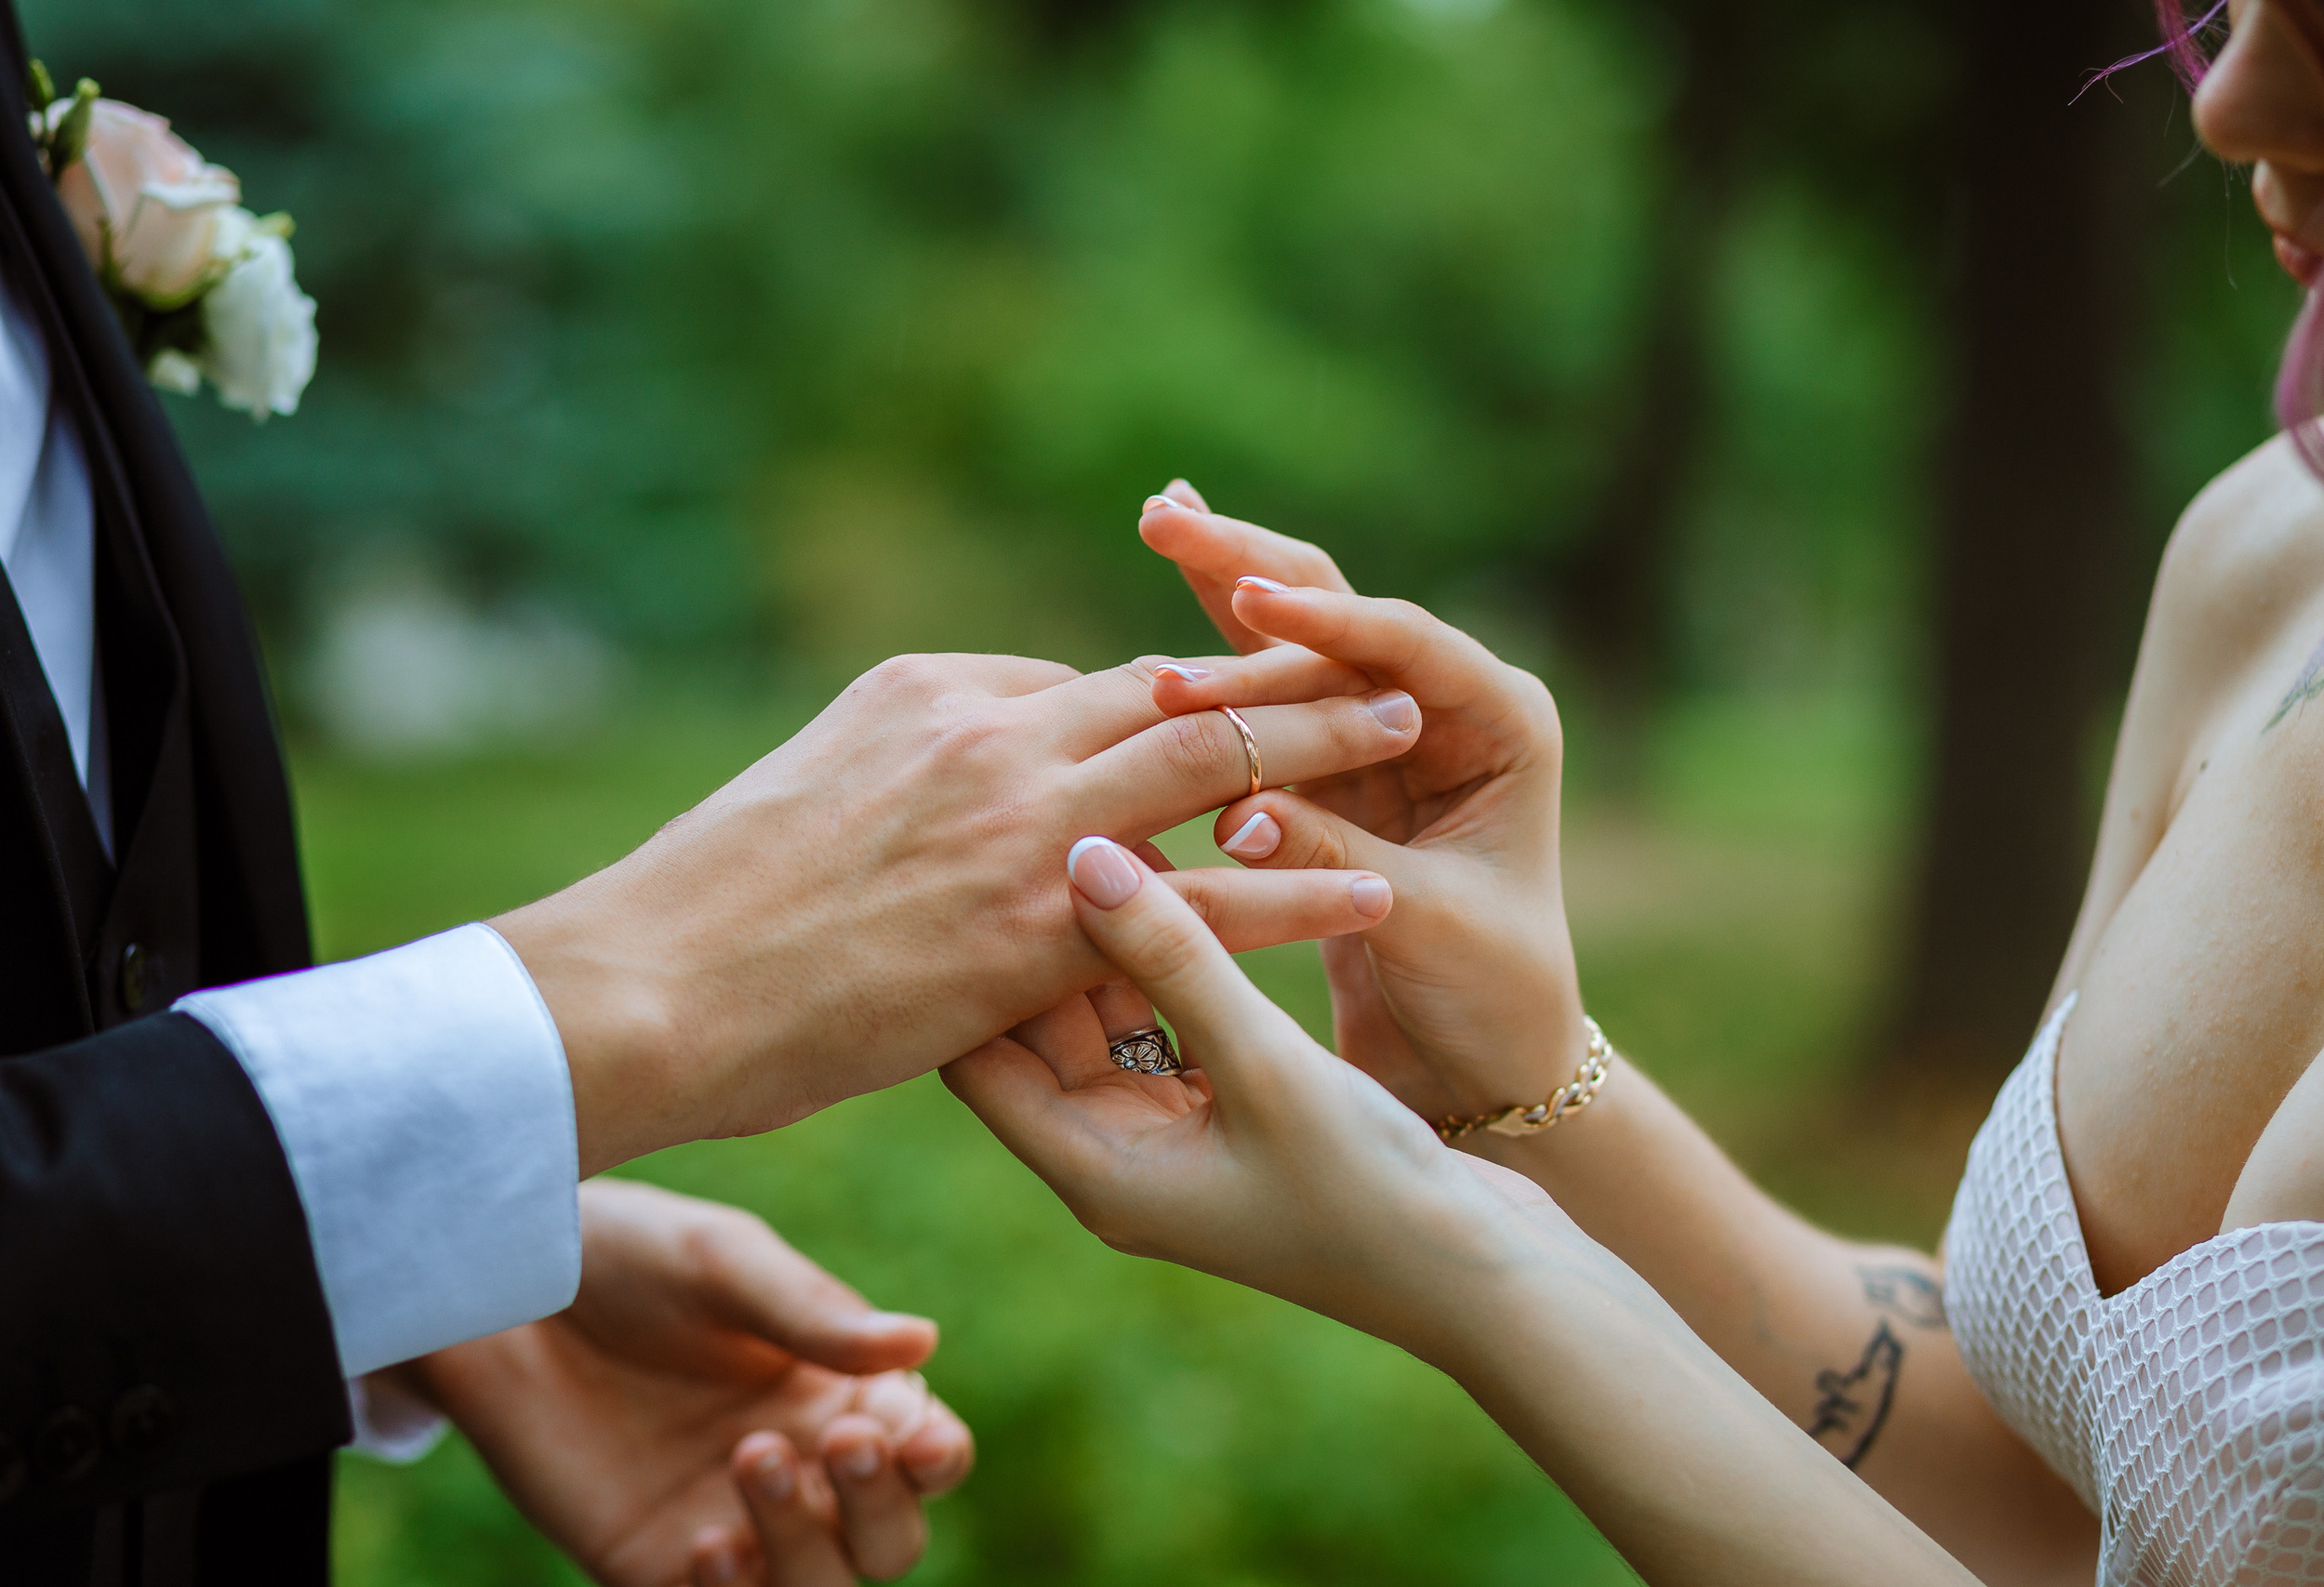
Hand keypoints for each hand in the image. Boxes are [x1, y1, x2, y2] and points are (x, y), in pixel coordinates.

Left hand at [407, 1180, 973, 1585]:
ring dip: (806, 1546)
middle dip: (879, 1507)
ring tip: (752, 1457)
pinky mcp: (652, 1563)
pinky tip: (707, 1545)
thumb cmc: (628, 1255)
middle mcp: (801, 1468)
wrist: (502, 1294)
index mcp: (841, 1391)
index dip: (937, 1457)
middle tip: (838, 1441)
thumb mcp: (723, 1263)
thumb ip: (813, 1313)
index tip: (914, 1436)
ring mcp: (730, 1521)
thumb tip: (923, 1343)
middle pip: (887, 1540)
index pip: (927, 1451)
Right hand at [495, 649, 1418, 1172]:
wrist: (648, 989)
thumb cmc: (709, 911)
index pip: (1085, 682)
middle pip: (1171, 686)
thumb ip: (905, 771)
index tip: (1245, 697)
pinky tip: (1369, 884)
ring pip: (1210, 759)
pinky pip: (1205, 896)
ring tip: (1407, 726)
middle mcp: (988, 731)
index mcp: (931, 689)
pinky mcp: (1038, 921)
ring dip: (1320, 740)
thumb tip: (963, 787)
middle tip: (1373, 661)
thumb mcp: (810, 793)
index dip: (1176, 694)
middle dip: (1281, 673)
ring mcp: (1020, 819)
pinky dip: (1296, 885)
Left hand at [943, 838, 1567, 1358]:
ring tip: (1126, 835)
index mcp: (1095, 1170)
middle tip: (1056, 829)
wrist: (1485, 1276)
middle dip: (1043, 940)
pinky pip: (1170, 1025)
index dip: (974, 964)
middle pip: (1034, 1031)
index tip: (993, 868)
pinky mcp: (1227, 1116)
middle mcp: (1116, 1159)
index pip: (978, 1054)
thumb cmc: (1372, 1189)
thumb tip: (1083, 857)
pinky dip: (1174, 966)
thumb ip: (1175, 958)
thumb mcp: (1265, 1065)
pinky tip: (1193, 884)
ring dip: (1116, 943)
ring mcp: (1172, 1141)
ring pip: (1107, 1019)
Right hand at [1138, 488, 1581, 1120]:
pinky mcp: (1331, 758)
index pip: (1407, 647)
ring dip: (1229, 578)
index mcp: (1501, 723)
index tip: (1244, 599)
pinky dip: (1220, 632)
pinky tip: (1173, 559)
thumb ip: (1333, 860)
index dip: (1326, 622)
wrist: (1483, 1054)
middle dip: (1257, 567)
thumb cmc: (1488, 993)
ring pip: (1299, 632)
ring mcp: (1385, 725)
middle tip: (1171, 520)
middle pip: (1344, 613)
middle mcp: (1447, 705)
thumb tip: (1236, 816)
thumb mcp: (1422, 925)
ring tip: (1162, 514)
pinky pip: (1267, 683)